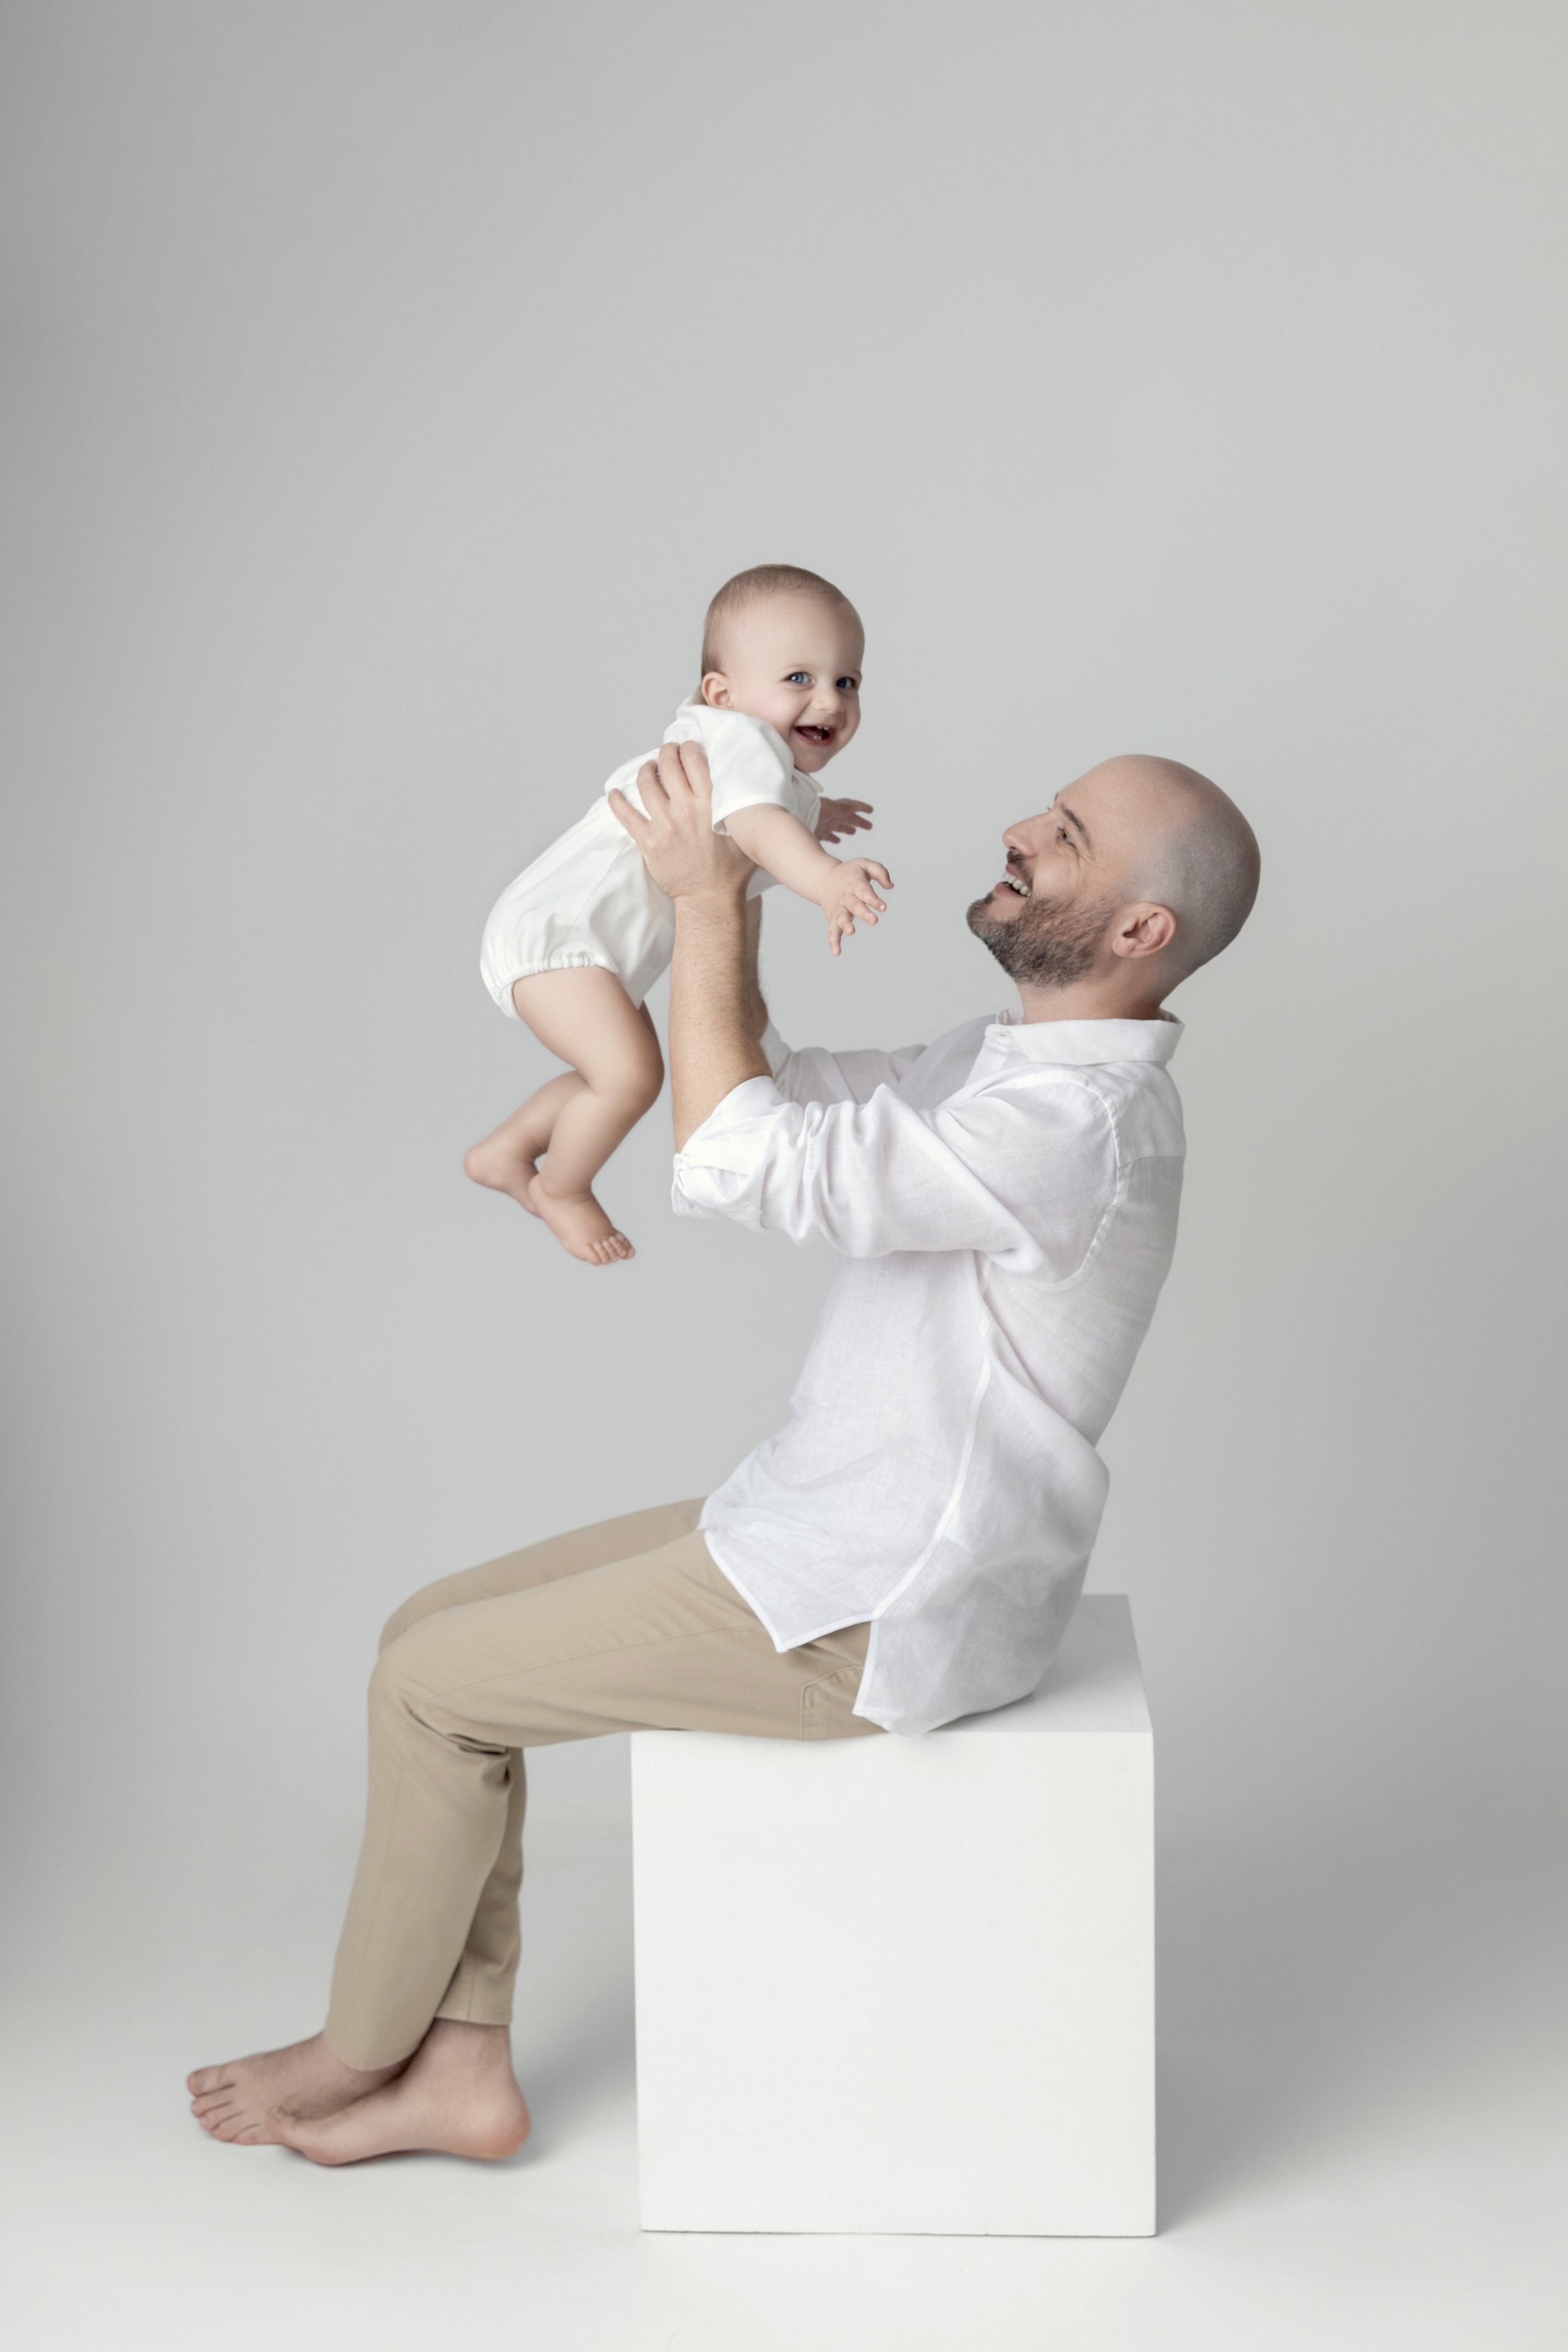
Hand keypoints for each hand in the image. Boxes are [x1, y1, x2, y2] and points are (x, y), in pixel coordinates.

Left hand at [609, 741, 754, 902]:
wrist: (710, 899)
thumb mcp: (746, 831)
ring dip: (646, 770)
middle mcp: (685, 810)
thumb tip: (742, 782)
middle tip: (668, 753)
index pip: (694, 759)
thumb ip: (741, 805)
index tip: (688, 747)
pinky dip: (617, 802)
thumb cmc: (732, 869)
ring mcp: (664, 825)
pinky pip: (625, 815)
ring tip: (649, 768)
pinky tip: (615, 793)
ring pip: (646, 784)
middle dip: (667, 752)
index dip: (689, 747)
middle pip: (669, 765)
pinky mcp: (648, 842)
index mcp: (711, 803)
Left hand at [814, 796, 874, 844]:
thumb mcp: (828, 808)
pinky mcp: (818, 832)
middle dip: (858, 821)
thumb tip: (854, 807)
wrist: (792, 817)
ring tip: (854, 832)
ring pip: (838, 826)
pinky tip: (837, 841)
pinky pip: (828, 834)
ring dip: (847, 828)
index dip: (860, 807)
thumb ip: (841, 808)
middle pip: (847, 818)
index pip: (850, 806)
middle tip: (869, 826)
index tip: (870, 810)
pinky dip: (834, 837)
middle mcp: (830, 816)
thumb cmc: (808, 811)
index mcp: (834, 809)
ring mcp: (824, 824)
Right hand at [818, 856, 892, 956]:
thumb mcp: (864, 864)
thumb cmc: (849, 873)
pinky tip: (837, 952)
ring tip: (851, 932)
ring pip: (841, 917)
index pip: (865, 891)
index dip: (873, 899)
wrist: (822, 878)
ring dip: (845, 925)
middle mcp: (846, 897)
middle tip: (874, 921)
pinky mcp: (832, 918)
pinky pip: (832, 930)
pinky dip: (833, 941)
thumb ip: (880, 872)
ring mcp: (838, 908)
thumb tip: (890, 886)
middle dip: (863, 913)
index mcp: (855, 884)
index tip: (883, 907)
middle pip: (854, 905)